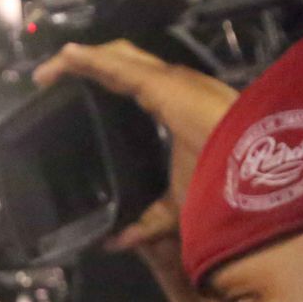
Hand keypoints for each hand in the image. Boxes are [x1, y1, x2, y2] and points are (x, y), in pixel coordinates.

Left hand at [34, 41, 236, 245]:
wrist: (251, 183)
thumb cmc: (226, 192)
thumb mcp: (176, 210)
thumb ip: (146, 224)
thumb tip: (116, 243)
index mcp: (179, 107)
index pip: (138, 84)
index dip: (108, 79)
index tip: (76, 88)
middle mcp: (177, 88)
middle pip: (124, 64)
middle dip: (91, 64)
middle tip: (54, 76)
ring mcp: (171, 82)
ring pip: (118, 58)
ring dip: (83, 59)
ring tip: (51, 68)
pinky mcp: (163, 84)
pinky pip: (117, 65)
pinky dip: (88, 60)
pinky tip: (63, 61)